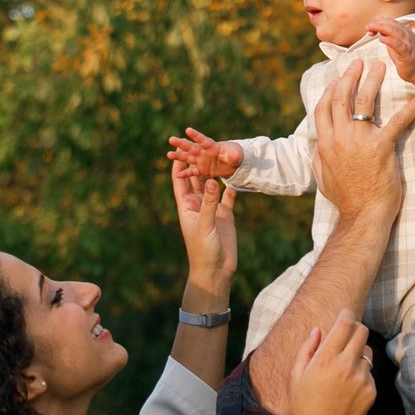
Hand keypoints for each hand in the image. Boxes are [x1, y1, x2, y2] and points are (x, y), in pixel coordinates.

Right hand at [167, 128, 242, 181]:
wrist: (233, 163)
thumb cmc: (235, 155)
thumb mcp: (237, 156)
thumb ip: (234, 155)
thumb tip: (234, 156)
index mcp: (212, 146)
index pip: (203, 140)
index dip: (196, 135)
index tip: (188, 130)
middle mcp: (204, 152)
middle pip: (191, 147)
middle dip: (182, 143)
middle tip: (171, 139)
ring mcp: (201, 160)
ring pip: (188, 158)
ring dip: (179, 157)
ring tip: (168, 155)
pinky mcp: (201, 169)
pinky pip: (192, 171)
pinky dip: (186, 173)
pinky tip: (178, 175)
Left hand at [169, 154, 236, 293]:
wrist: (215, 270)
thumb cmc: (203, 249)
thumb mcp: (205, 224)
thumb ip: (209, 202)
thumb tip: (213, 179)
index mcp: (187, 206)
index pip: (180, 181)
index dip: (178, 166)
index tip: (179, 148)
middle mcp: (198, 205)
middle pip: (196, 180)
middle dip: (197, 164)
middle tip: (199, 144)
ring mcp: (212, 209)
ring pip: (213, 186)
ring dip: (214, 172)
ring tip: (218, 154)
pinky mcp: (225, 215)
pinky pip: (228, 197)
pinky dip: (231, 187)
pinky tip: (235, 175)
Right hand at [286, 311, 376, 414]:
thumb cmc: (304, 404)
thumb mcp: (296, 375)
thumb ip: (307, 348)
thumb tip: (318, 330)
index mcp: (326, 358)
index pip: (344, 324)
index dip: (346, 314)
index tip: (346, 313)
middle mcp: (347, 365)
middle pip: (362, 332)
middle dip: (356, 329)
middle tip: (349, 334)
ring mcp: (362, 378)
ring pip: (367, 353)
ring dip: (358, 353)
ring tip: (344, 368)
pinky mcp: (371, 391)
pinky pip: (369, 373)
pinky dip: (361, 374)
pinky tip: (348, 387)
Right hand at [311, 61, 414, 222]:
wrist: (362, 216)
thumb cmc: (346, 200)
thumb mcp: (323, 179)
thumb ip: (319, 158)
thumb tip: (317, 146)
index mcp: (326, 144)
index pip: (323, 108)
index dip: (330, 90)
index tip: (337, 78)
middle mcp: (340, 138)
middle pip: (341, 98)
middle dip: (349, 77)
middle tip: (359, 62)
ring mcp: (360, 142)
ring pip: (363, 103)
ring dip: (372, 81)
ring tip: (381, 67)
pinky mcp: (381, 148)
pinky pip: (396, 123)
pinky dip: (409, 110)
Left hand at [366, 18, 414, 89]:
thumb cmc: (405, 56)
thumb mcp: (394, 42)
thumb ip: (387, 31)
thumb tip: (377, 20)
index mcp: (404, 31)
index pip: (391, 21)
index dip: (379, 22)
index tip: (369, 27)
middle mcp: (407, 35)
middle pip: (392, 25)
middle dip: (379, 24)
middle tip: (368, 26)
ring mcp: (408, 44)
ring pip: (396, 32)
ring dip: (383, 28)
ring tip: (372, 29)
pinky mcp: (407, 54)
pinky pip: (399, 46)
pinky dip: (390, 41)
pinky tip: (382, 39)